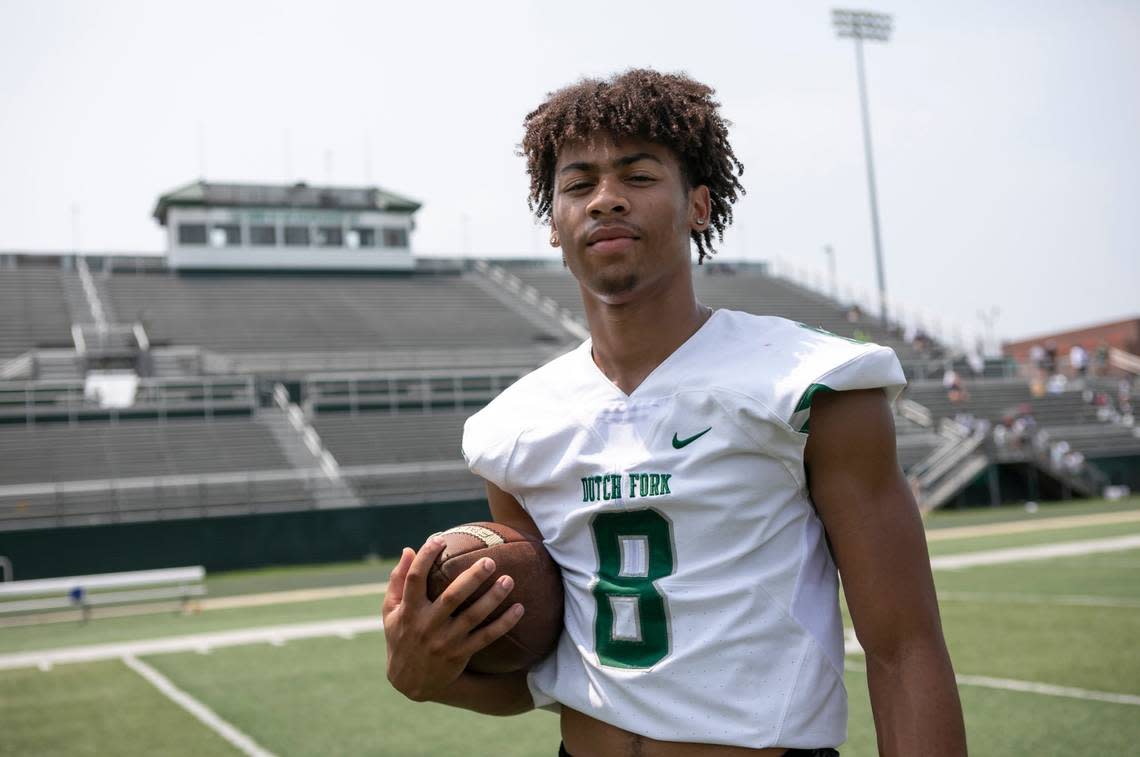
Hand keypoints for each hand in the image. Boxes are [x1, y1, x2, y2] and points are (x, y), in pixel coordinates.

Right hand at [382, 535, 524, 701]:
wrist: (410, 682)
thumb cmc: (401, 638)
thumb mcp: (391, 612)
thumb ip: (397, 581)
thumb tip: (408, 550)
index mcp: (409, 611)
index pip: (415, 579)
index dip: (425, 558)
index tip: (439, 539)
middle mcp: (427, 625)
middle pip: (452, 598)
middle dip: (471, 578)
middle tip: (488, 560)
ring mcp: (445, 641)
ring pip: (473, 617)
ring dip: (492, 598)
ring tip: (508, 580)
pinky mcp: (460, 654)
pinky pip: (486, 637)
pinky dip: (504, 623)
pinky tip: (520, 608)